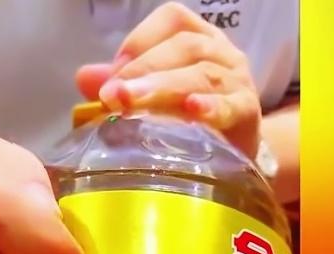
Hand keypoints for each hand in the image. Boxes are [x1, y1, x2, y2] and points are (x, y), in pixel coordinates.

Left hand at [75, 2, 260, 158]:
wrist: (235, 155)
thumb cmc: (191, 119)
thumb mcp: (155, 96)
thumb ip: (123, 84)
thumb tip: (85, 78)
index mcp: (198, 39)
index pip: (174, 19)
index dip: (142, 37)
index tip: (115, 69)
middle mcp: (221, 53)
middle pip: (186, 46)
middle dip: (145, 68)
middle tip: (112, 96)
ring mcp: (238, 82)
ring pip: (203, 74)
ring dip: (164, 87)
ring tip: (133, 103)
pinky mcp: (247, 114)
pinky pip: (232, 105)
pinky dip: (211, 107)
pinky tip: (191, 111)